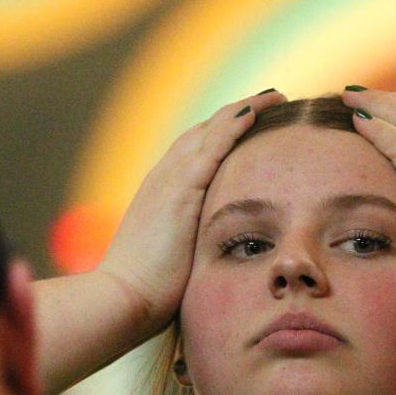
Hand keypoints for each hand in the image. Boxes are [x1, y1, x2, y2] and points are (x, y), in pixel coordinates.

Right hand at [95, 88, 285, 327]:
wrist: (121, 297)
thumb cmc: (145, 292)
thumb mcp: (170, 261)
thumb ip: (187, 249)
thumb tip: (203, 260)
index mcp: (161, 194)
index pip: (194, 153)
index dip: (222, 135)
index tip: (249, 124)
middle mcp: (163, 178)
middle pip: (204, 132)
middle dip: (236, 113)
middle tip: (269, 99)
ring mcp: (170, 180)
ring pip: (211, 130)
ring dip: (243, 110)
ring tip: (273, 96)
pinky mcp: (181, 190)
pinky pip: (212, 147)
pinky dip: (233, 126)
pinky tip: (256, 112)